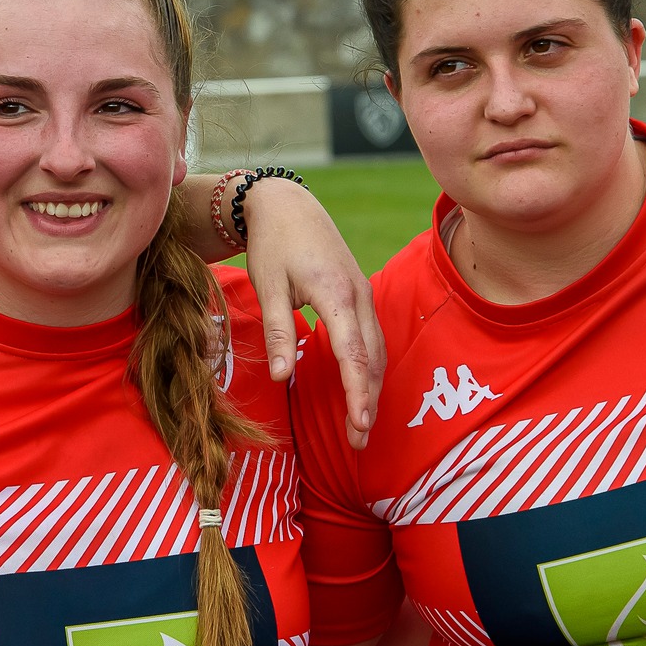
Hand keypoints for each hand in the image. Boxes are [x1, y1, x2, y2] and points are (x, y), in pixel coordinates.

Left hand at [240, 178, 384, 446]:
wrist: (288, 204)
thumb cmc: (274, 244)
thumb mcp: (268, 286)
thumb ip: (277, 331)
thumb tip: (280, 376)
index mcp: (336, 292)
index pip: (353, 353)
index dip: (358, 392)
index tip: (358, 425)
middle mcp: (359, 294)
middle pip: (372, 357)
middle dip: (368, 401)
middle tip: (358, 441)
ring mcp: (364, 293)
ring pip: (377, 349)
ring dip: (371, 387)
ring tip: (360, 425)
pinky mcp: (360, 294)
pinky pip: (372, 337)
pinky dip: (369, 367)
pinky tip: (361, 389)